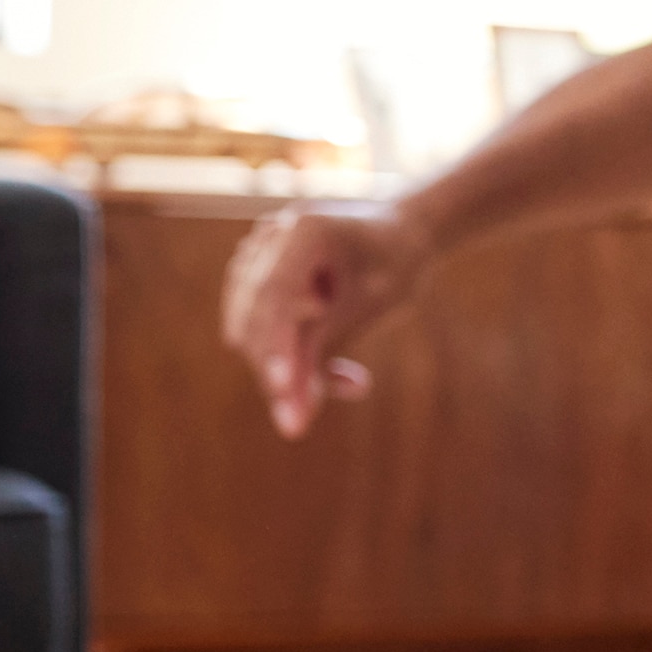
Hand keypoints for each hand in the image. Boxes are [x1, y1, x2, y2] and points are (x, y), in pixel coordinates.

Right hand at [220, 203, 424, 437]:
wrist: (399, 235)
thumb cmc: (393, 264)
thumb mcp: (373, 302)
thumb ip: (327, 348)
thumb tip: (292, 420)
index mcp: (304, 230)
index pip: (274, 292)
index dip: (274, 344)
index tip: (280, 389)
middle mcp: (268, 240)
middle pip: (255, 319)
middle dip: (279, 372)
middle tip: (301, 421)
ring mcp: (254, 260)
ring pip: (252, 334)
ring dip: (290, 370)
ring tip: (353, 384)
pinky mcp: (254, 285)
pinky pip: (262, 334)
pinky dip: (294, 360)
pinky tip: (342, 376)